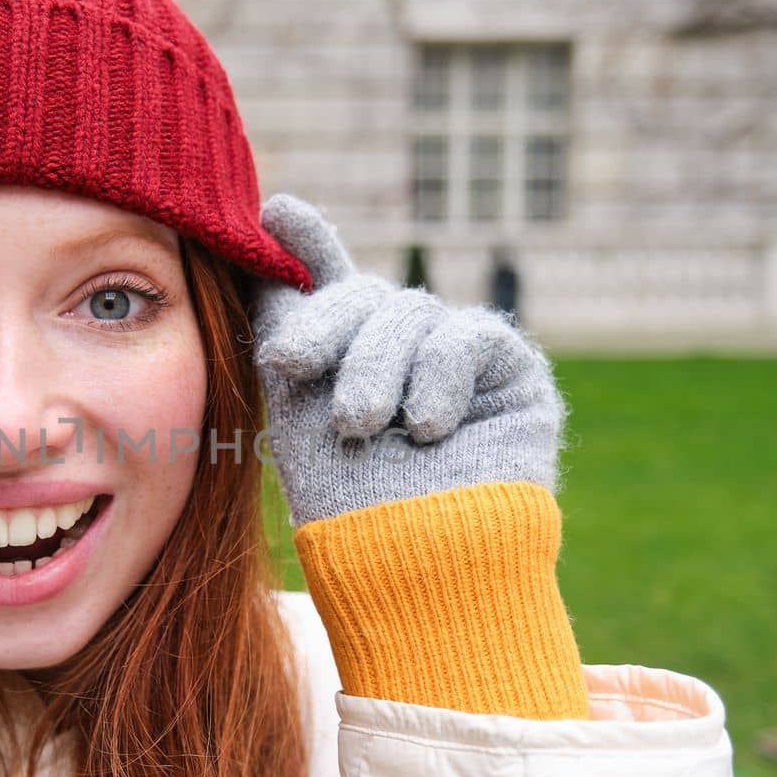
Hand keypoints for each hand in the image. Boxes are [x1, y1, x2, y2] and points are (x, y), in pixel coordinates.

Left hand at [252, 193, 566, 528]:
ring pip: (409, 312)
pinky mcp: (510, 374)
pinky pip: (466, 336)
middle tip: (292, 364)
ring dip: (376, 368)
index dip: (308, 242)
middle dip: (325, 325)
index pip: (329, 285)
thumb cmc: (341, 504)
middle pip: (364, 294)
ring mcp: (458, 360)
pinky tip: (426, 428)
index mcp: (348, 359)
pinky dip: (437, 376)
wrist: (410, 567)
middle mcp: (404, 352)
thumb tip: (266, 226)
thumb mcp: (295, 401)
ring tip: (361, 426)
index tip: (276, 209)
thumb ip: (286, 318)